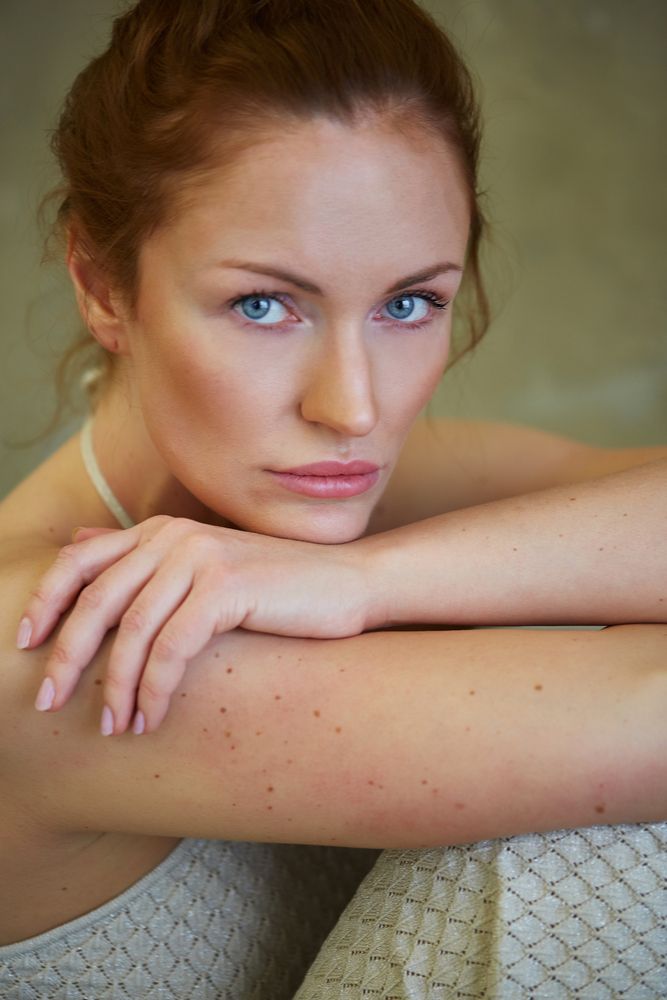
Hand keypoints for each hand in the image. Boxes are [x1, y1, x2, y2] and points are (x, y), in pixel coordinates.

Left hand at [18, 516, 373, 734]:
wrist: (348, 583)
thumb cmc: (277, 588)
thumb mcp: (205, 567)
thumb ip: (145, 558)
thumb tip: (79, 544)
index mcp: (162, 531)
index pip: (81, 561)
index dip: (45, 602)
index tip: (23, 644)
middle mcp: (174, 536)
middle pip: (96, 599)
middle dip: (67, 657)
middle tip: (48, 702)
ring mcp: (200, 558)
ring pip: (131, 630)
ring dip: (114, 686)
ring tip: (111, 727)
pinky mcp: (226, 587)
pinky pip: (172, 648)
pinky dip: (153, 689)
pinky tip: (150, 718)